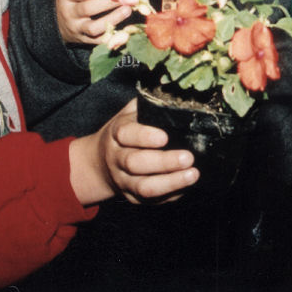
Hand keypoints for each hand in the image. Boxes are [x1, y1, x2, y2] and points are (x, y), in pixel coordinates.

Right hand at [55, 0, 133, 44]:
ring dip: (112, 19)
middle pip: (88, 9)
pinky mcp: (84, 41)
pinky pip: (98, 41)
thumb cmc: (69, 0)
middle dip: (108, 3)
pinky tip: (126, 30)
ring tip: (127, 10)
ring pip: (93, 28)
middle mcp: (70, 13)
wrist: (54, 24)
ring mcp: (76, 29)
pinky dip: (112, 37)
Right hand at [69, 100, 197, 204]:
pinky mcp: (132, 198)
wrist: (98, 164)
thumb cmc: (123, 133)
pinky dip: (170, 195)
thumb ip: (146, 104)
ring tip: (193, 175)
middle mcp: (118, 159)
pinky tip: (186, 187)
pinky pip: (151, 201)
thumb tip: (173, 90)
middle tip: (188, 158)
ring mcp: (124, 181)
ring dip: (170, 183)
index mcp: (117, 134)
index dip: (144, 136)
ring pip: (144, 187)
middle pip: (136, 163)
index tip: (164, 137)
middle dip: (164, 162)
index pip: (126, 134)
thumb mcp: (128, 114)